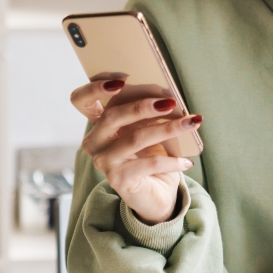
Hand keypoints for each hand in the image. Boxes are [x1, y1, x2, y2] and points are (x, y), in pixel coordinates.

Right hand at [70, 77, 201, 224]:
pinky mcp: (118, 180)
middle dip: (143, 105)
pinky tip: (187, 161)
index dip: (95, 87)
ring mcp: (104, 162)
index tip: (123, 79)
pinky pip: (149, 164)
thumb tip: (168, 96)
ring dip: (168, 128)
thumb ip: (147, 112)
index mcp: (98, 124)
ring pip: (135, 138)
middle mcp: (95, 142)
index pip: (81, 100)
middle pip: (112, 115)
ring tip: (191, 122)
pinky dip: (172, 161)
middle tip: (171, 101)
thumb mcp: (147, 129)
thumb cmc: (151, 156)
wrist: (156, 194)